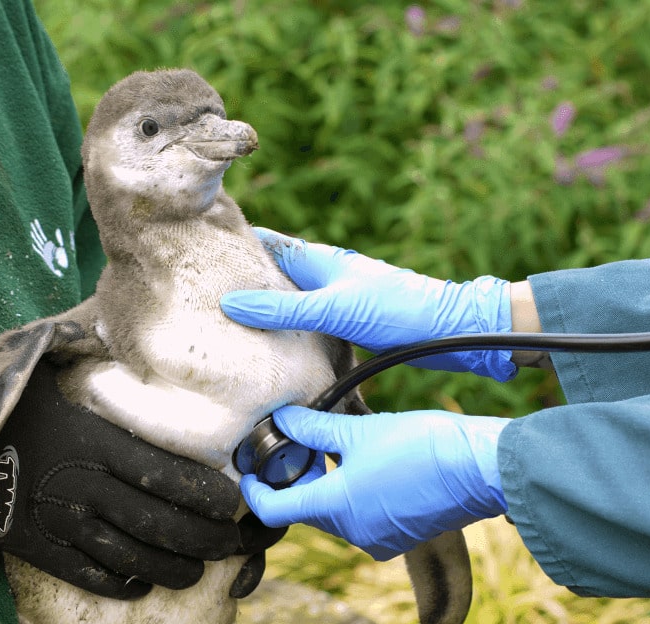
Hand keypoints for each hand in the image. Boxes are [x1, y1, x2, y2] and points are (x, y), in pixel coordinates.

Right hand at [0, 360, 245, 598]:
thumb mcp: (40, 366)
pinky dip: (121, 583)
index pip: (167, 474)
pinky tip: (142, 584)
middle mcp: (86, 486)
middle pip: (160, 522)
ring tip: (197, 571)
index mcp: (94, 443)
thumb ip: (82, 352)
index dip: (207, 495)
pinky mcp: (40, 550)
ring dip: (172, 568)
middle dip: (203, 540)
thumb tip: (111, 324)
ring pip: (133, 556)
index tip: (233, 504)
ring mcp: (63, 523)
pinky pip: (90, 575)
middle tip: (229, 546)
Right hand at [221, 228, 516, 380]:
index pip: (266, 243)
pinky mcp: (344, 326)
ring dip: (264, 314)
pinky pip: (305, 328)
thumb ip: (283, 309)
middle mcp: (323, 277)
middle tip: (201, 299)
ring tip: (226, 329)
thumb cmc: (397, 310)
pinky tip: (271, 353)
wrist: (450, 333)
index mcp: (318, 259)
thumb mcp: (333, 309)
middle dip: (241, 285)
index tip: (199, 254)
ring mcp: (334, 302)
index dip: (234, 246)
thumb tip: (230, 302)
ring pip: (288, 304)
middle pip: (272, 276)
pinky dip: (286, 336)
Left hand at [238, 405, 509, 559]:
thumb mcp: (360, 430)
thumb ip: (313, 428)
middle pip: (304, 510)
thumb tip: (283, 419)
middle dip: (296, 479)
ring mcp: (378, 540)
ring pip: (332, 514)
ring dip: (325, 486)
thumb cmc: (422, 444)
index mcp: (336, 507)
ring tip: (338, 448)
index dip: (254, 491)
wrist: (482, 467)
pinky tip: (366, 465)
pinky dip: (351, 496)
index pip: (273, 510)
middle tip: (303, 444)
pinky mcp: (399, 536)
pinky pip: (360, 519)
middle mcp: (353, 533)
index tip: (250, 473)